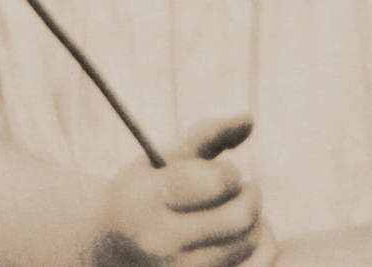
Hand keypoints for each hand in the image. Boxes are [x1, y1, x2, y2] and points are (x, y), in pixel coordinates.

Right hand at [94, 116, 274, 266]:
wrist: (111, 248)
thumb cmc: (147, 191)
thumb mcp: (164, 157)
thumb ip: (208, 133)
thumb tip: (250, 118)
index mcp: (148, 198)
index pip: (214, 182)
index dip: (231, 173)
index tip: (226, 173)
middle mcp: (160, 242)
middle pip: (239, 219)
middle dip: (252, 198)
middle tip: (247, 191)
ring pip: (249, 248)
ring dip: (258, 225)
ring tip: (241, 215)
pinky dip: (260, 253)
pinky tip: (245, 240)